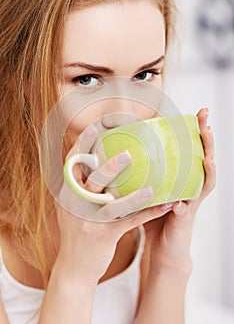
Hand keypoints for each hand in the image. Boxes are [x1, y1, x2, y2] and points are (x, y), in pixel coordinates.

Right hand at [55, 125, 174, 283]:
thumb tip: (95, 156)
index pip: (72, 163)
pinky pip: (129, 223)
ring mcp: (89, 221)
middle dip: (109, 167)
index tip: (97, 125)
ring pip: (112, 204)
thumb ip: (80, 182)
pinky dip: (147, 213)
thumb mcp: (71, 205)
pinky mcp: (104, 236)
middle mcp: (76, 204)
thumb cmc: (78, 230)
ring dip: (133, 195)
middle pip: (92, 181)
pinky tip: (164, 204)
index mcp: (67, 192)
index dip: (84, 143)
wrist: (74, 265)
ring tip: (151, 185)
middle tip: (128, 154)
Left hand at [143, 108, 215, 272]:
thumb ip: (145, 175)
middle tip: (207, 122)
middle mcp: (191, 188)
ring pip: (204, 184)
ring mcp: (190, 205)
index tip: (199, 113)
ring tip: (207, 156)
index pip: (194, 151)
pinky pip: (185, 213)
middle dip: (208, 141)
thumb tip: (124, 151)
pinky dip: (183, 206)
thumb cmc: (156, 217)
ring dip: (207, 170)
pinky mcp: (183, 222)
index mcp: (183, 179)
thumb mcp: (150, 190)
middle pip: (205, 161)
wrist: (163, 249)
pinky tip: (179, 202)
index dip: (198, 133)